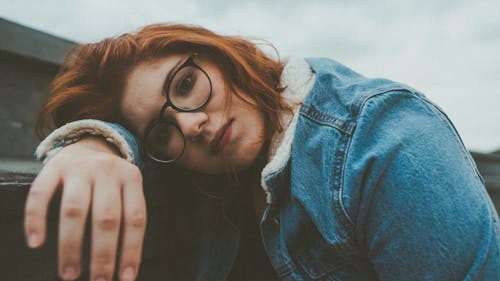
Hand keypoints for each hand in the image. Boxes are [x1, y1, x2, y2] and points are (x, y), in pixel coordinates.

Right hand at [24, 137, 145, 280]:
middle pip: (106, 218)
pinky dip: (36, 219)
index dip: (132, 250)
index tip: (126, 277)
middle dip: (103, 255)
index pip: (135, 218)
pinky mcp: (54, 167)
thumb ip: (125, 215)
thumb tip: (124, 263)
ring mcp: (80, 167)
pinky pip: (41, 194)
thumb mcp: (126, 188)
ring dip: (71, 246)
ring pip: (75, 210)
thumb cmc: (109, 179)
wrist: (87, 143)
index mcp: (131, 178)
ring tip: (70, 274)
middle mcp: (108, 170)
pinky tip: (37, 243)